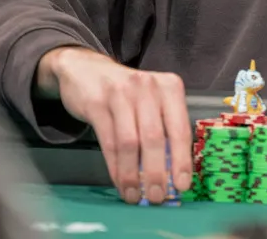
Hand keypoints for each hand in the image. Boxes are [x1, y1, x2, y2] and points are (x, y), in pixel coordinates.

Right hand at [37, 47, 193, 204]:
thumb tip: (171, 174)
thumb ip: (163, 130)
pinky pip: (109, 142)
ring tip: (134, 194)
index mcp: (169, 87)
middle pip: (154, 138)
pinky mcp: (96, 103)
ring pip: (130, 142)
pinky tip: (120, 181)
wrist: (85, 68)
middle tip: (156, 197)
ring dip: (133, 175)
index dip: (181, 161)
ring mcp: (120, 93)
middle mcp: (146, 86)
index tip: (181, 185)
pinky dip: (116, 167)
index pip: (179, 129)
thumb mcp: (151, 101)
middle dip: (157, 173)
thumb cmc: (126, 92)